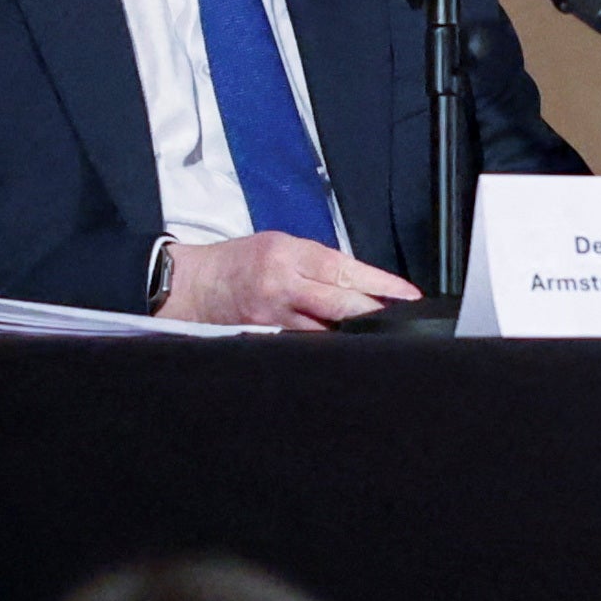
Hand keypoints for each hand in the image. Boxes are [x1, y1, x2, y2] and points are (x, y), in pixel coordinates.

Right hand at [160, 230, 418, 330]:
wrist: (192, 286)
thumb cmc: (239, 261)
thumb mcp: (279, 245)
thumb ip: (318, 264)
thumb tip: (360, 282)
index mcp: (288, 254)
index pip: (345, 269)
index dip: (381, 285)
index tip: (408, 296)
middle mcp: (282, 285)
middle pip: (341, 305)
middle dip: (375, 315)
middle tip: (402, 321)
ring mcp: (273, 317)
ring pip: (326, 334)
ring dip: (355, 338)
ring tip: (379, 340)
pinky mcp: (264, 340)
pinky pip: (303, 348)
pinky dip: (327, 351)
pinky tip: (345, 356)